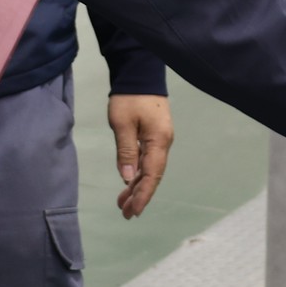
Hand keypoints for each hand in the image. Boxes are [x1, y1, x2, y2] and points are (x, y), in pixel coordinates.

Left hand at [109, 93, 172, 217]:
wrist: (139, 73)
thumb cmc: (129, 98)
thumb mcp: (122, 124)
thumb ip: (126, 151)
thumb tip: (127, 178)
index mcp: (159, 141)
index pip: (152, 175)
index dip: (143, 195)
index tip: (132, 211)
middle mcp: (164, 143)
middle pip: (153, 175)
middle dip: (139, 195)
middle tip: (124, 213)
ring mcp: (160, 140)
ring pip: (150, 169)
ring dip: (137, 186)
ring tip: (122, 203)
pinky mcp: (155, 136)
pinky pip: (148, 160)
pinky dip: (138, 173)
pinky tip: (129, 182)